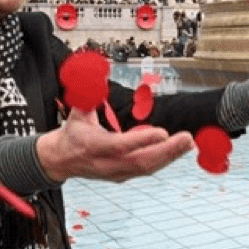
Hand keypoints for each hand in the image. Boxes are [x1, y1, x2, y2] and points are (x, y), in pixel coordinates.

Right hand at [36, 106, 194, 183]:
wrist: (61, 160)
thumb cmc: (73, 132)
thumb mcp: (76, 110)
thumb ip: (88, 92)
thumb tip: (95, 72)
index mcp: (93, 146)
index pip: (120, 146)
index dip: (141, 141)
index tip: (163, 133)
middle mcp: (106, 163)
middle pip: (140, 161)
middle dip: (166, 151)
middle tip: (186, 138)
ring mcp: (115, 173)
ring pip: (146, 168)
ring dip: (170, 156)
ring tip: (187, 143)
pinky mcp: (123, 176)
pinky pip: (147, 169)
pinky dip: (164, 160)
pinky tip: (179, 150)